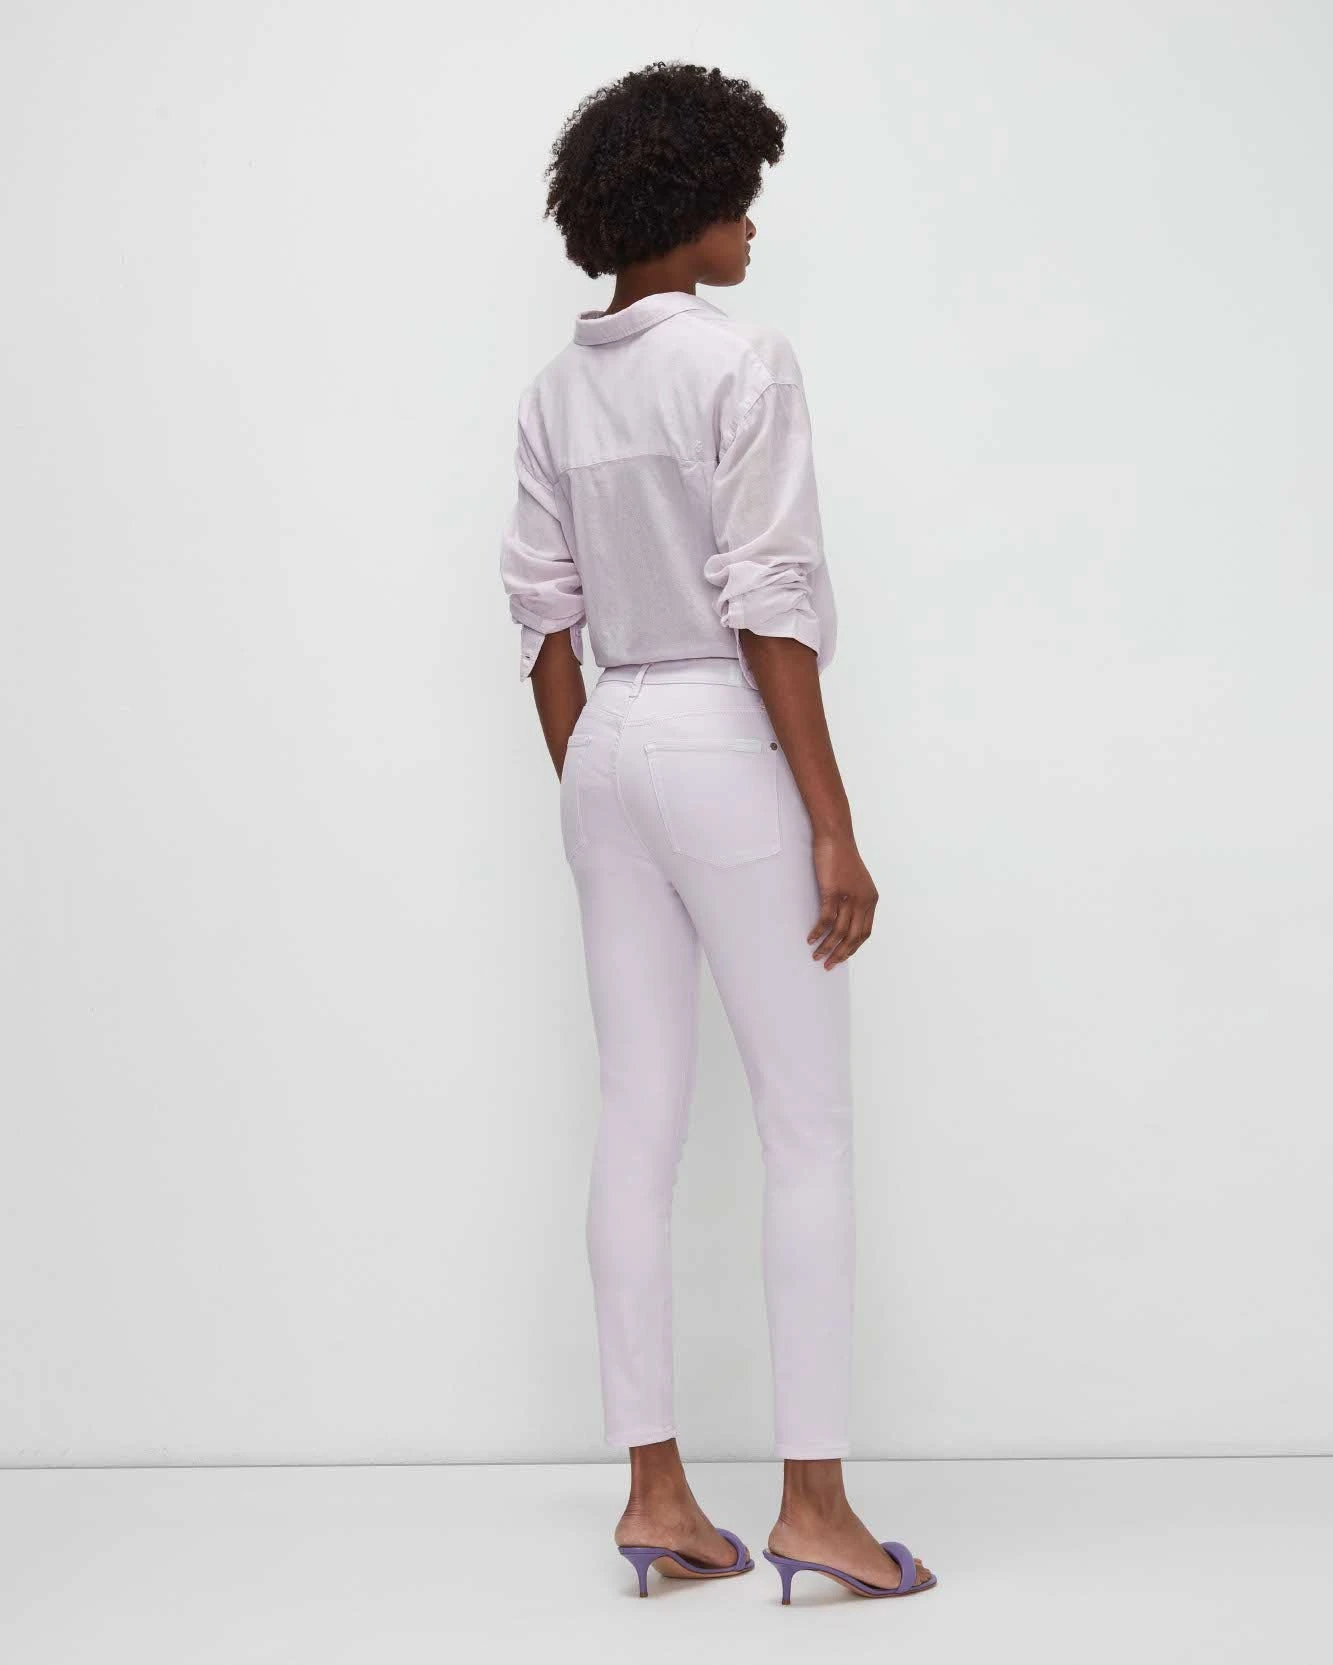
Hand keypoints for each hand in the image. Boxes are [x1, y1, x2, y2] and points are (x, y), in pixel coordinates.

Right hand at [808, 833, 878, 968]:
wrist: (835, 836)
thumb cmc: (841, 857)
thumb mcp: (854, 881)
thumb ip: (854, 899)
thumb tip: (844, 918)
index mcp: (871, 899)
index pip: (865, 932)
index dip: (853, 948)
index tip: (841, 957)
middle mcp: (863, 900)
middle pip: (853, 936)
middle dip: (841, 954)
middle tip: (829, 965)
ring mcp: (849, 896)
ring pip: (839, 931)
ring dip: (827, 947)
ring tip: (816, 956)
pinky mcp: (833, 891)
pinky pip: (826, 919)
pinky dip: (818, 932)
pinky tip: (811, 939)